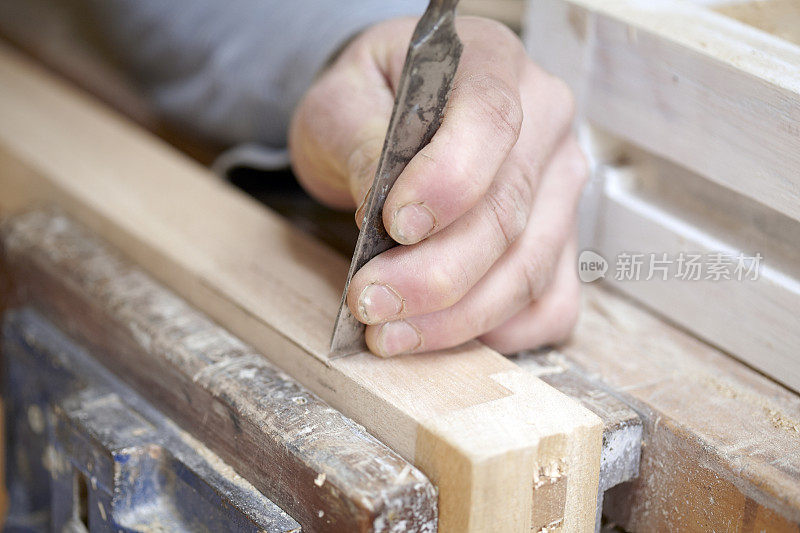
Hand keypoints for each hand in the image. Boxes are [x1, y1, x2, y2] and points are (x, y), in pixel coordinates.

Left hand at [290, 16, 587, 356]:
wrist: (393, 113)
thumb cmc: (372, 101)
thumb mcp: (341, 101)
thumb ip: (360, 142)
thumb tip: (381, 210)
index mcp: (493, 64)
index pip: (491, 122)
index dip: (448, 183)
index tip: (394, 226)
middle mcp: (545, 124)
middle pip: (507, 214)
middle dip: (434, 275)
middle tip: (370, 302)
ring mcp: (560, 187)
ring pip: (528, 270)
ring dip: (458, 316)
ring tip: (391, 333)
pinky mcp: (560, 240)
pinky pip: (552, 302)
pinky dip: (503, 332)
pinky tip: (449, 336)